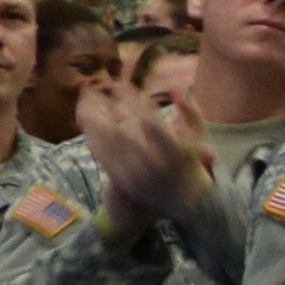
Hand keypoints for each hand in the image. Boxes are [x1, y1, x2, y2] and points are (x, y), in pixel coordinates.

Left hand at [80, 76, 208, 236]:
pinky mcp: (119, 178)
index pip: (150, 123)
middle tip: (104, 85)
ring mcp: (133, 174)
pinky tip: (85, 115)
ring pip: (106, 142)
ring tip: (86, 95)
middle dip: (112, 106)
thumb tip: (175, 87)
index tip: (125, 83)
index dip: (135, 102)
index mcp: (173, 154)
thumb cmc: (191, 160)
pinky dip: (90, 133)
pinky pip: (100, 153)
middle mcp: (151, 166)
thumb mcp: (200, 137)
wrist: (185, 201)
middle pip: (123, 132)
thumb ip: (191, 110)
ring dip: (94, 117)